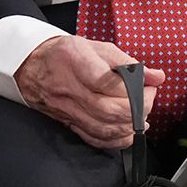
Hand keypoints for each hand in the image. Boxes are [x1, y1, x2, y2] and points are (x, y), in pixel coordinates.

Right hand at [15, 35, 161, 149]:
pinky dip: (116, 140)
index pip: (105, 81)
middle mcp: (68, 86)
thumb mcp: (96, 46)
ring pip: (102, 127)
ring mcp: (66, 108)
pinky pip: (94, 138)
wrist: (31, 66)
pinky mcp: (67, 122)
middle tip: (147, 99)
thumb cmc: (65, 54)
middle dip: (136, 108)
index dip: (131, 87)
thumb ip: (127, 61)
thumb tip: (155, 76)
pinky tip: (127, 131)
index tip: (146, 84)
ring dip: (129, 125)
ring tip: (141, 115)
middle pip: (107, 108)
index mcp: (74, 60)